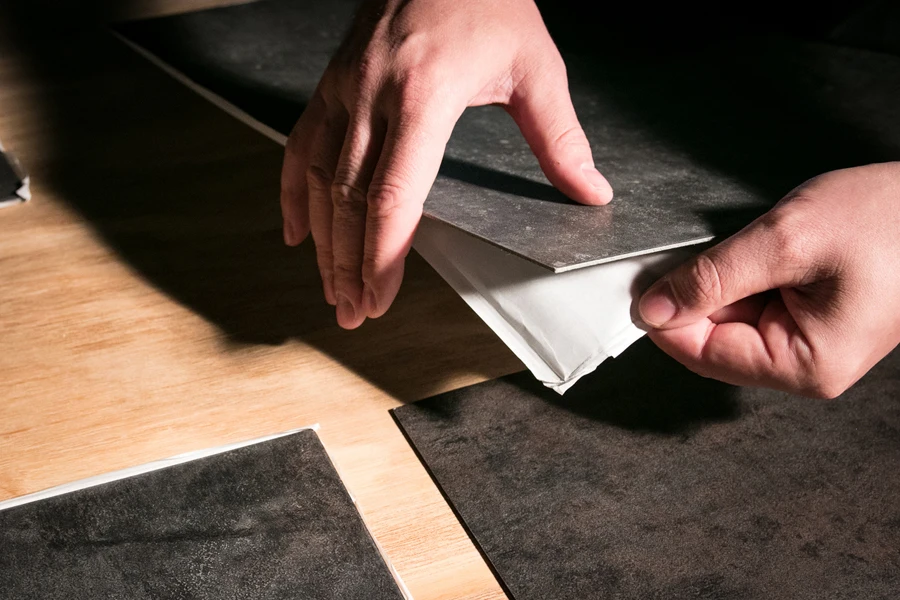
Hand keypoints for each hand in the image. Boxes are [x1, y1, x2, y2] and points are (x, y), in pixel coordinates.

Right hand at [281, 0, 612, 328]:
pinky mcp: (332, 83)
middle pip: (350, 199)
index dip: (381, 255)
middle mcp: (373, 95)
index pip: (394, 194)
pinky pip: (301, 145)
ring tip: (332, 289)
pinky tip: (296, 232)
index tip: (377, 298)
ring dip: (324, 241)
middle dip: (349, 264)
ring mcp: (344, 88)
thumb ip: (559, 136)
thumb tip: (591, 193)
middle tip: (352, 313)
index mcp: (424, 96)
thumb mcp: (535, 64)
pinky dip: (294, 193)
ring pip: (320, 180)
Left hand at [638, 162, 899, 397]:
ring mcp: (807, 344)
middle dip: (696, 295)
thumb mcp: (786, 241)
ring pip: (729, 320)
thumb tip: (656, 308)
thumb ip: (713, 277)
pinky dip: (741, 276)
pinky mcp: (809, 319)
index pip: (702, 354)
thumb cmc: (890, 220)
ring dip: (720, 282)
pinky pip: (753, 305)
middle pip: (712, 340)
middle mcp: (805, 366)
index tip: (642, 281)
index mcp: (805, 365)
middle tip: (695, 249)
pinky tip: (762, 251)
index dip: (666, 317)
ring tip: (754, 244)